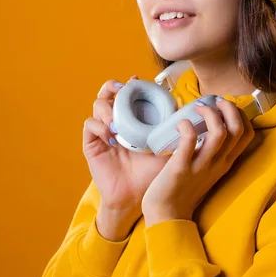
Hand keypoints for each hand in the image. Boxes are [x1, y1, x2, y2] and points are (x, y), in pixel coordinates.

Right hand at [83, 76, 169, 230]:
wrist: (137, 197)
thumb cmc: (153, 173)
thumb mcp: (166, 147)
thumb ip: (172, 128)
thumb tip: (185, 107)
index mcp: (134, 120)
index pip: (128, 95)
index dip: (130, 84)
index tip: (136, 79)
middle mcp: (117, 122)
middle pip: (108, 93)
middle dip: (112, 87)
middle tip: (121, 89)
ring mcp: (103, 131)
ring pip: (97, 105)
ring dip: (106, 107)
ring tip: (116, 119)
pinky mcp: (92, 144)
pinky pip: (90, 125)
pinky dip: (99, 126)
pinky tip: (112, 136)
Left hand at [141, 97, 255, 224]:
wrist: (167, 215)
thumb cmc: (184, 189)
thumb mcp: (207, 170)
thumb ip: (211, 152)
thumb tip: (206, 125)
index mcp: (226, 162)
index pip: (247, 134)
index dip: (241, 114)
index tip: (225, 107)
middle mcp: (218, 163)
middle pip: (238, 129)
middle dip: (229, 108)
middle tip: (214, 101)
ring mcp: (201, 166)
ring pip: (220, 133)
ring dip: (210, 113)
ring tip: (197, 108)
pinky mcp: (182, 168)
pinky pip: (190, 141)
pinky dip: (187, 127)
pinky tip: (180, 124)